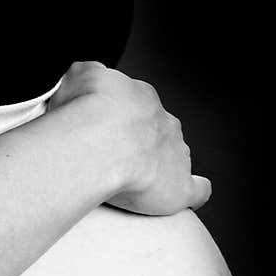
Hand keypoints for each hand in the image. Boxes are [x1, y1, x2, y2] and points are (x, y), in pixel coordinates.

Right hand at [47, 61, 211, 215]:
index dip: (118, 122)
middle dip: (138, 145)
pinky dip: (193, 192)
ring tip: (129, 184)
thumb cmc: (84, 115)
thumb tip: (83, 80)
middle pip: (157, 132)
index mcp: (141, 98)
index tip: (100, 133)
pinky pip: (197, 190)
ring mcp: (176, 154)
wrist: (96, 143)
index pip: (136, 107)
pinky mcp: (180, 187)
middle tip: (109, 160)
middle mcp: (163, 123)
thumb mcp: (78, 78)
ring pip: (174, 158)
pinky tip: (180, 197)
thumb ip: (88, 77)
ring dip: (157, 169)